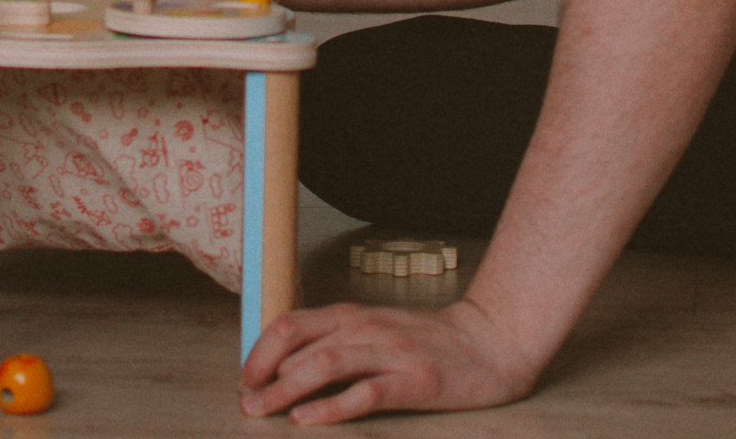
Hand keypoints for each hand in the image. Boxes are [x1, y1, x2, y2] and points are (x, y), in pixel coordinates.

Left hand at [239, 300, 539, 422]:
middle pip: (300, 344)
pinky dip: (332, 406)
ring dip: (287, 389)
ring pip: (325, 364)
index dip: (260, 352)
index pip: (290, 324)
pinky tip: (308, 419)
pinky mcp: (415, 381)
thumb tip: (286, 364)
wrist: (490, 342)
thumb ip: (336, 341)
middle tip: (246, 403)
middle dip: (264, 375)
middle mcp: (366, 328)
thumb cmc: (427, 342)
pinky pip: (366, 393)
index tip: (245, 379)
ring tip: (263, 411)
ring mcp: (391, 353)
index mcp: (353, 316)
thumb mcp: (376, 331)